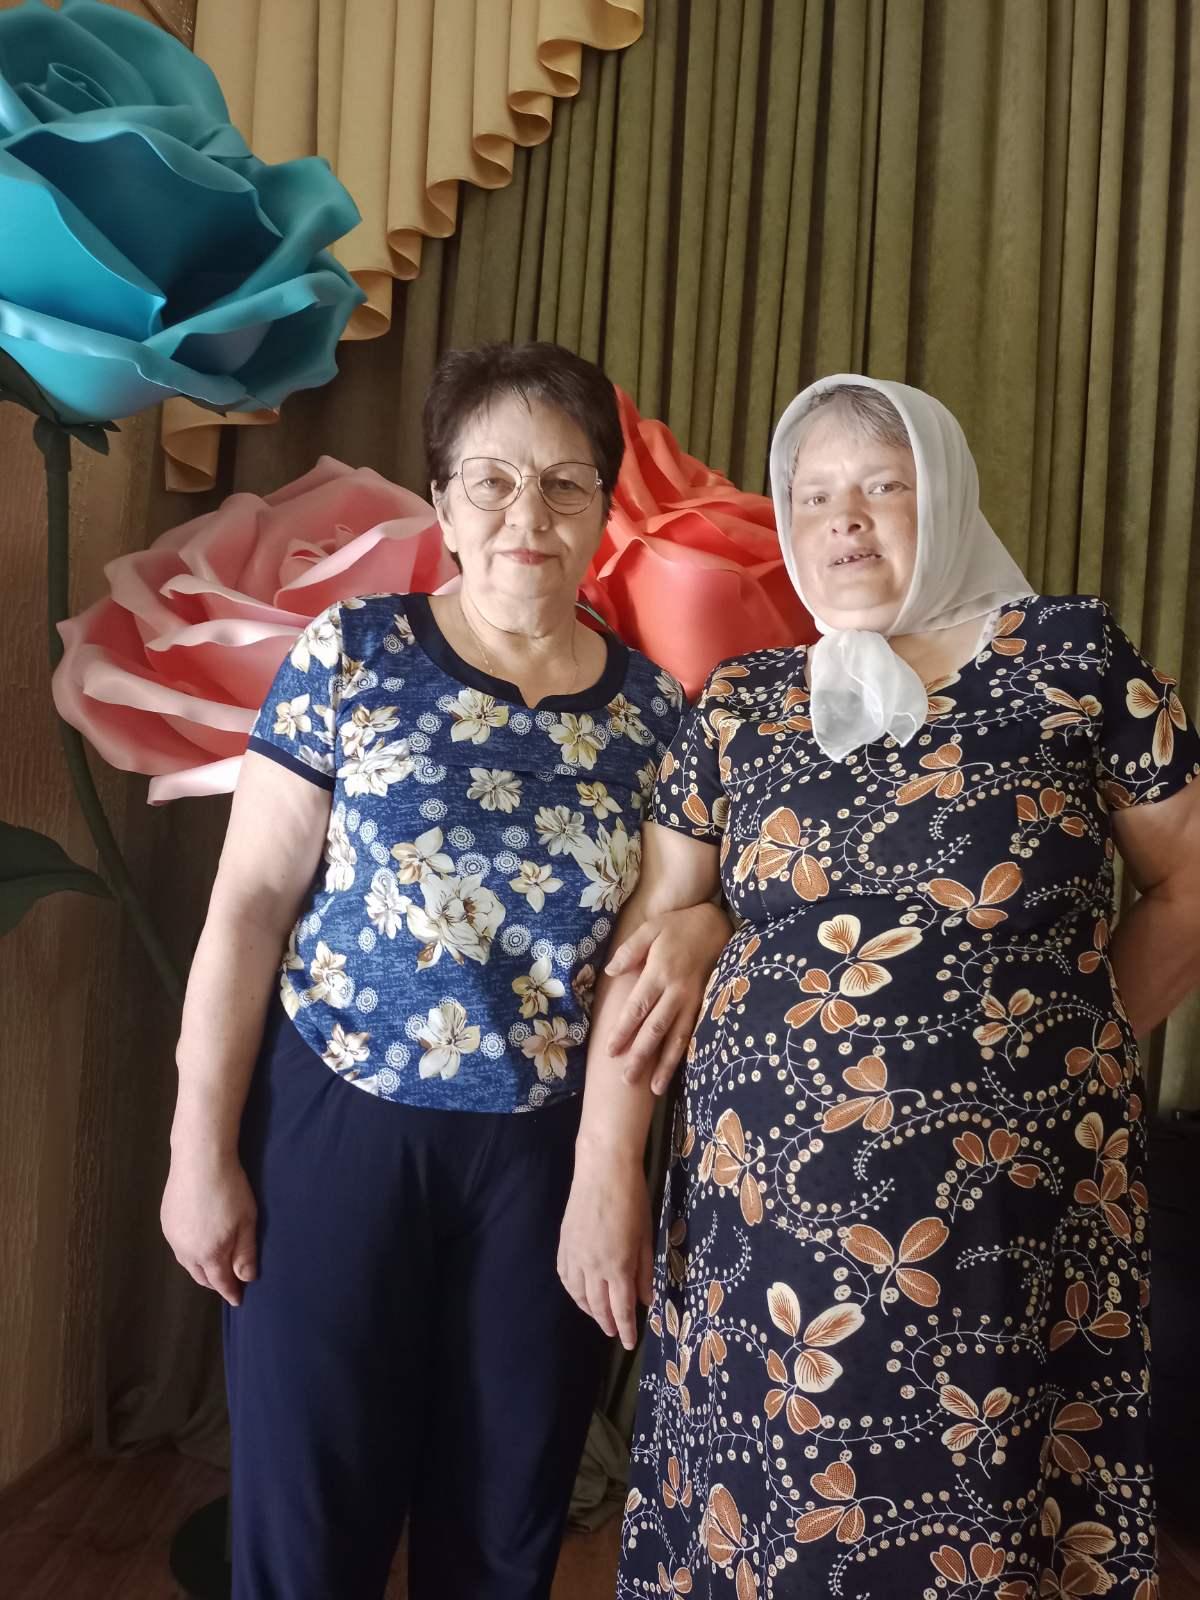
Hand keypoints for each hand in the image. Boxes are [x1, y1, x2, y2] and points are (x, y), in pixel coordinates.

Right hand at [161, 1140, 257, 1307]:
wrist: (200, 1160)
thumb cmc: (229, 1188)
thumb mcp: (247, 1221)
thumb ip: (246, 1253)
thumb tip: (246, 1278)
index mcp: (210, 1253)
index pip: (221, 1282)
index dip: (231, 1292)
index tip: (238, 1300)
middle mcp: (187, 1251)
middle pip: (201, 1276)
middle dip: (215, 1282)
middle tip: (228, 1283)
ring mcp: (173, 1237)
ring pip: (187, 1263)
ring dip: (201, 1268)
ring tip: (214, 1265)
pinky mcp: (166, 1222)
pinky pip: (179, 1247)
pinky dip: (190, 1252)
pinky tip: (198, 1243)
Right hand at [558, 1155, 652, 1350]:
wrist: (602, 1170)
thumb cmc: (633, 1199)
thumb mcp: (647, 1236)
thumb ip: (645, 1271)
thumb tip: (647, 1299)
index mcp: (617, 1266)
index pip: (621, 1308)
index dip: (626, 1328)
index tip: (630, 1344)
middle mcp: (592, 1266)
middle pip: (598, 1306)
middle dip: (608, 1323)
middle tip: (615, 1334)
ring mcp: (574, 1256)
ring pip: (578, 1294)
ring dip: (588, 1310)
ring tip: (599, 1317)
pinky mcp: (564, 1244)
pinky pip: (565, 1276)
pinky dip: (572, 1290)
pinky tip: (579, 1292)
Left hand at [604, 902, 730, 1092]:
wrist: (717, 925)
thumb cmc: (678, 926)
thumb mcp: (651, 928)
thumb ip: (630, 950)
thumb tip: (610, 971)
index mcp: (659, 973)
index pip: (637, 1009)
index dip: (623, 1031)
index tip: (610, 1052)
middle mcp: (677, 991)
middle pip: (656, 1029)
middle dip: (641, 1056)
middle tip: (627, 1080)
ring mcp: (694, 1000)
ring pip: (678, 1037)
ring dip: (666, 1064)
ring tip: (654, 1088)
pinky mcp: (706, 1005)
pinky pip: (694, 1033)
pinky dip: (686, 1054)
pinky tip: (679, 1070)